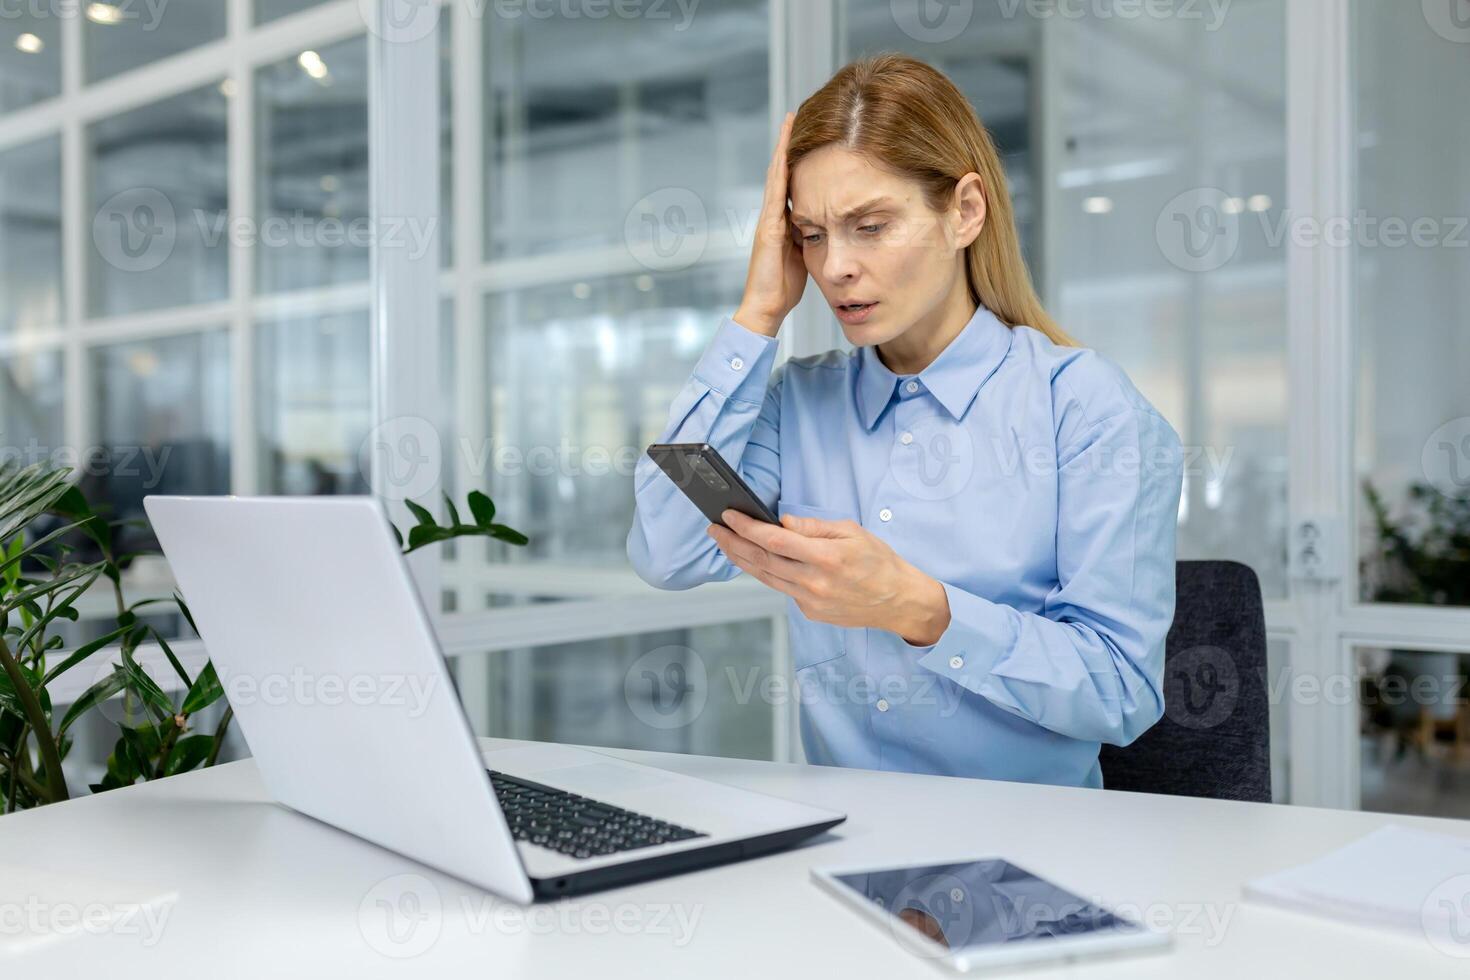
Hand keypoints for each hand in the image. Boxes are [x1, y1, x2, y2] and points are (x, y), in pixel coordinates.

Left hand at [708, 509, 950, 645]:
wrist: (899, 601)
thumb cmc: (879, 562)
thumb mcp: (852, 532)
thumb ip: (814, 527)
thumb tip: (782, 521)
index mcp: (826, 557)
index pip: (774, 539)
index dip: (746, 527)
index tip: (729, 516)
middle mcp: (814, 582)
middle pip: (762, 560)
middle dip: (733, 542)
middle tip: (714, 529)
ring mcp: (810, 601)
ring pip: (765, 577)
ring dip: (740, 559)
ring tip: (724, 544)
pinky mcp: (810, 612)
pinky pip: (781, 588)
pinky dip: (765, 573)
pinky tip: (754, 561)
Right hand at [733, 112, 807, 337]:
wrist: (766, 307)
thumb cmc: (784, 288)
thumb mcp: (805, 256)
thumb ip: (812, 237)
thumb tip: (828, 224)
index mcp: (783, 222)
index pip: (793, 183)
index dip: (799, 159)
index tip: (811, 137)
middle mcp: (773, 216)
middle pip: (782, 171)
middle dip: (790, 144)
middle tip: (798, 115)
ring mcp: (768, 219)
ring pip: (776, 174)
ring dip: (783, 147)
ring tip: (791, 121)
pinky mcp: (768, 227)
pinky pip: (775, 191)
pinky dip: (779, 169)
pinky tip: (785, 151)